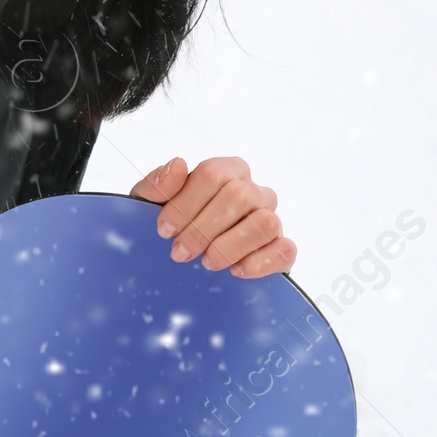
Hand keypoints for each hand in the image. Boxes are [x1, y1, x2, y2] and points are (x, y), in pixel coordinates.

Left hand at [130, 156, 296, 279]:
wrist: (183, 260)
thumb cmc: (172, 226)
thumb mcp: (152, 205)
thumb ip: (157, 185)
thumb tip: (177, 165)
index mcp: (227, 172)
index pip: (213, 173)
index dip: (186, 202)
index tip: (164, 230)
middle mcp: (254, 192)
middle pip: (239, 196)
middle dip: (203, 228)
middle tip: (180, 252)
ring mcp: (272, 219)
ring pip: (265, 222)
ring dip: (229, 246)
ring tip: (207, 262)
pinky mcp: (281, 249)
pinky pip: (284, 250)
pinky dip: (258, 263)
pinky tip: (234, 271)